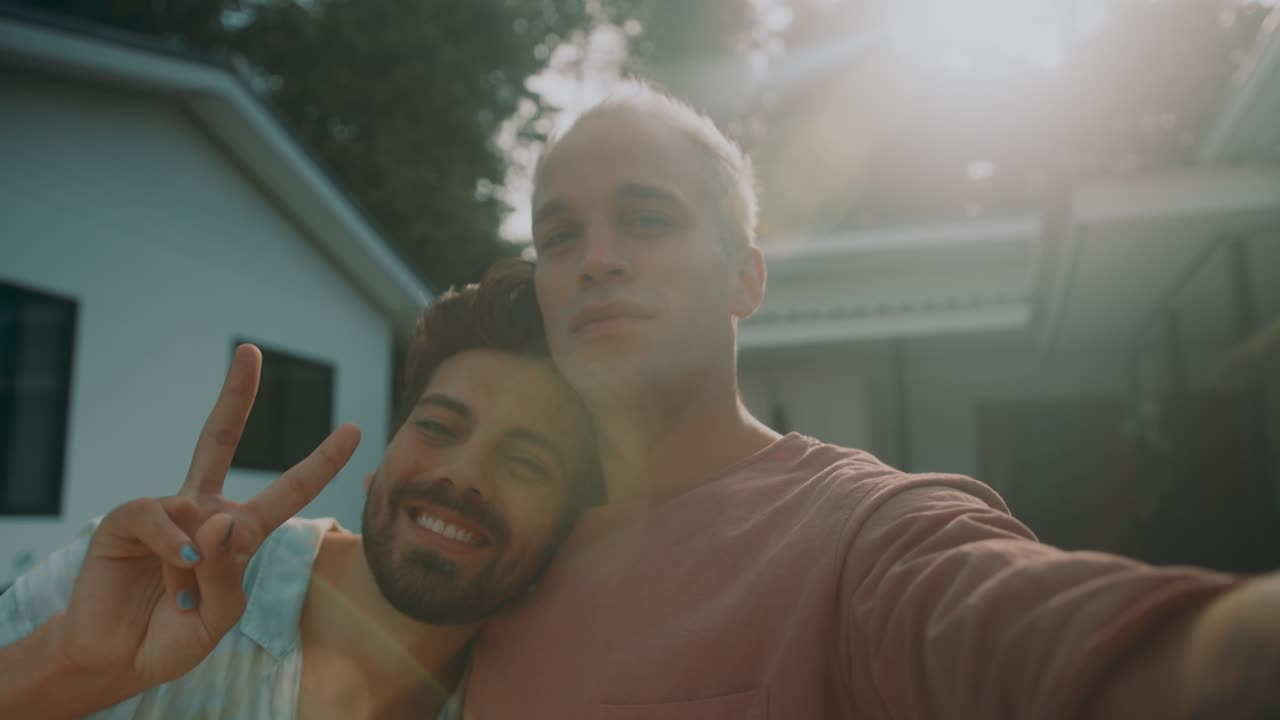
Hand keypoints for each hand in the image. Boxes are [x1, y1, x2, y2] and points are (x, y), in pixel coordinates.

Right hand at [53, 344, 360, 697]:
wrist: (116, 660)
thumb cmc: (175, 635)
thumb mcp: (222, 614)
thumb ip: (230, 570)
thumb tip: (219, 518)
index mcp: (241, 531)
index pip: (290, 491)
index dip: (322, 461)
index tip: (354, 429)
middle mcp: (204, 510)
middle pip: (219, 438)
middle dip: (235, 394)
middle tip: (250, 350)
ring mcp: (165, 511)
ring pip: (197, 514)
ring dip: (195, 566)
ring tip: (179, 597)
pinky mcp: (127, 520)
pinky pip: (158, 515)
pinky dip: (172, 544)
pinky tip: (173, 567)